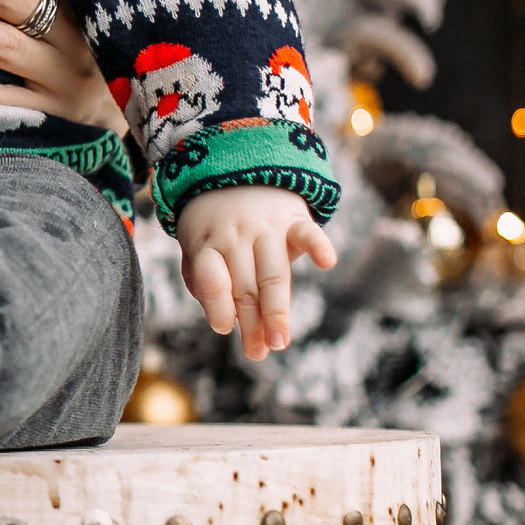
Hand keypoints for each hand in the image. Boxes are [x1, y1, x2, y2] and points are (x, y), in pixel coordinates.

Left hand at [176, 185, 339, 357]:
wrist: (239, 170)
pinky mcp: (293, 220)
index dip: (217, 304)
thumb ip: (204, 280)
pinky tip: (328, 262)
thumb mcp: (196, 246)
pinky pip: (307, 232)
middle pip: (245, 285)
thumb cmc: (215, 224)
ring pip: (273, 273)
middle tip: (258, 354)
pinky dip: (319, 245)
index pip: (211, 278)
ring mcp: (266, 227)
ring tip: (279, 341)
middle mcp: (236, 235)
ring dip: (277, 309)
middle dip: (251, 323)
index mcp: (207, 243)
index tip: (224, 329)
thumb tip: (224, 321)